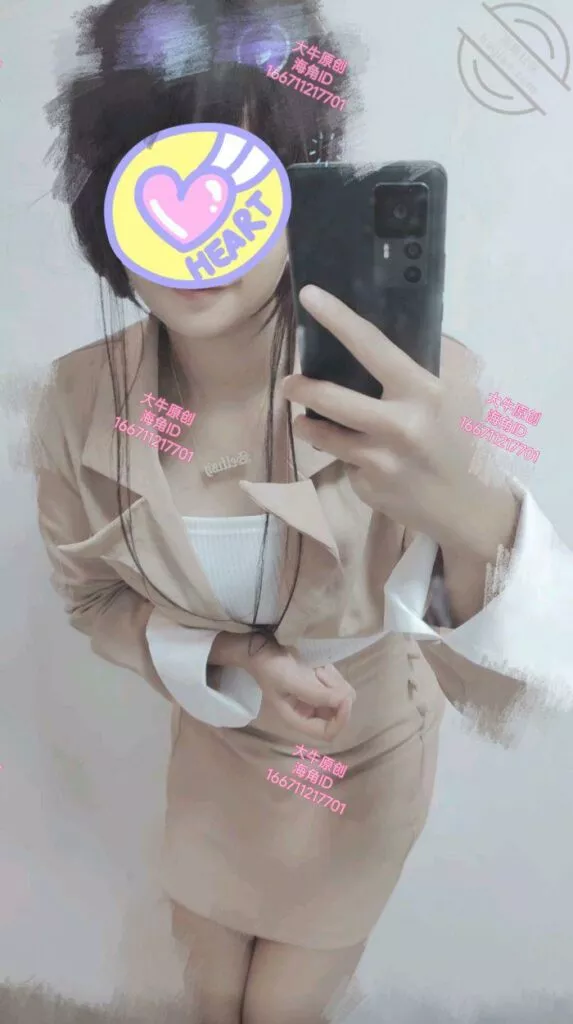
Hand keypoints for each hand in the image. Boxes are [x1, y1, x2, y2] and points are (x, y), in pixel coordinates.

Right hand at [249, 639, 355, 740]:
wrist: (264, 649)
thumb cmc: (272, 668)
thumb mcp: (290, 680)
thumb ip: (315, 693)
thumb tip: (344, 700)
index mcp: (299, 719)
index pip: (327, 732)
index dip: (340, 719)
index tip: (343, 698)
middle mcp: (310, 712)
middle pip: (339, 712)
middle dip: (334, 692)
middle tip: (319, 673)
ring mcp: (317, 698)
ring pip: (342, 695)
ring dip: (332, 680)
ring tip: (316, 668)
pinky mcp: (321, 685)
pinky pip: (339, 683)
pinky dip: (333, 674)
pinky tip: (318, 666)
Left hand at [282, 285, 516, 563]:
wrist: (468, 506)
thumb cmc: (465, 440)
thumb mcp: (463, 395)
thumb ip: (437, 360)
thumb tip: (404, 324)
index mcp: (423, 393)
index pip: (373, 346)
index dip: (338, 318)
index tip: (309, 296)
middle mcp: (399, 426)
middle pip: (332, 398)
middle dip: (303, 387)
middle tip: (290, 380)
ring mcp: (380, 461)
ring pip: (325, 435)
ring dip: (309, 424)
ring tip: (303, 417)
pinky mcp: (368, 487)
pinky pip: (345, 461)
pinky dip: (346, 455)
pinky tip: (360, 457)